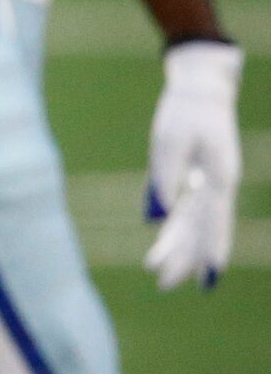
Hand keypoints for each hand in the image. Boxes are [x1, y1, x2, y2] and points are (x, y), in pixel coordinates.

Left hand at [146, 39, 241, 291]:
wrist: (201, 88)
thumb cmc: (184, 112)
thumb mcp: (168, 142)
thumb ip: (163, 179)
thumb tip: (155, 217)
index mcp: (218, 178)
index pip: (213, 222)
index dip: (210, 250)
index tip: (208, 276)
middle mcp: (218, 185)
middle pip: (201, 229)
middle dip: (184, 258)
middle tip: (163, 285)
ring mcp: (210, 182)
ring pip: (193, 222)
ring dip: (177, 246)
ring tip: (157, 271)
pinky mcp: (197, 176)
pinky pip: (186, 208)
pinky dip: (174, 224)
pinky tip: (160, 237)